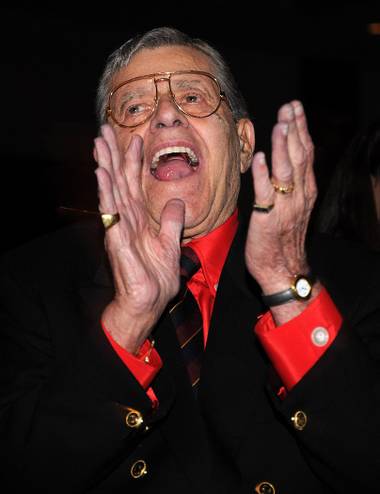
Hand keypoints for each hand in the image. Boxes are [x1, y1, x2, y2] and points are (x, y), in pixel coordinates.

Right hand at [94, 124, 184, 352]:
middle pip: (120, 180)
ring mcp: (120, 227)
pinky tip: (101, 173)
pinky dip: (106, 191)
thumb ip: (172, 222)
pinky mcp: (117, 239)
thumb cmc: (155, 277)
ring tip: (100, 141)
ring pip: (112, 190)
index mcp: (140, 219)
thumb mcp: (171, 244)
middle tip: (105, 129)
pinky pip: (111, 211)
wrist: (148, 302)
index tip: (135, 137)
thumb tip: (177, 202)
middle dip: (114, 154)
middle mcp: (127, 219)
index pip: (136, 184)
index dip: (135, 161)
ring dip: (106, 164)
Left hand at [245, 101, 316, 298]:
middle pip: (299, 157)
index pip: (306, 154)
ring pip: (286, 172)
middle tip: (289, 107)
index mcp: (305, 191)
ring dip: (282, 147)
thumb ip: (291, 183)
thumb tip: (284, 157)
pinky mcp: (267, 219)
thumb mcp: (294, 206)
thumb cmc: (283, 238)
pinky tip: (259, 158)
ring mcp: (284, 208)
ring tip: (280, 125)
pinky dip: (263, 175)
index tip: (295, 108)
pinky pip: (265, 195)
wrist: (283, 269)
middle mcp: (299, 196)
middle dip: (294, 130)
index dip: (301, 129)